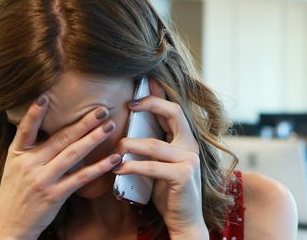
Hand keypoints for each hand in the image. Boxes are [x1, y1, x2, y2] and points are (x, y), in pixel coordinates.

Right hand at [0, 95, 121, 239]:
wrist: (9, 227)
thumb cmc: (14, 194)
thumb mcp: (13, 167)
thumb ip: (29, 148)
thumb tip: (47, 126)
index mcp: (17, 154)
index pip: (25, 129)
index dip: (34, 113)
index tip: (45, 95)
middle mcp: (29, 164)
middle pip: (60, 138)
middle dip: (83, 122)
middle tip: (101, 109)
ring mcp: (42, 180)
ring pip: (73, 154)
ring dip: (94, 138)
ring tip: (110, 126)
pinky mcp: (55, 195)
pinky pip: (81, 177)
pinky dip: (99, 167)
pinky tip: (113, 158)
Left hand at [113, 79, 207, 238]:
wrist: (184, 219)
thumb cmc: (168, 191)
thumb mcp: (159, 163)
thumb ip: (151, 146)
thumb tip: (128, 130)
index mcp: (186, 139)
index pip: (174, 108)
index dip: (158, 95)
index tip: (140, 87)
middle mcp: (191, 145)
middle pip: (174, 112)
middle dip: (150, 103)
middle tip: (129, 104)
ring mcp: (189, 160)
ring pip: (155, 143)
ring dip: (130, 144)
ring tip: (115, 148)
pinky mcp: (183, 176)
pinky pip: (152, 166)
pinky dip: (132, 167)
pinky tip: (118, 169)